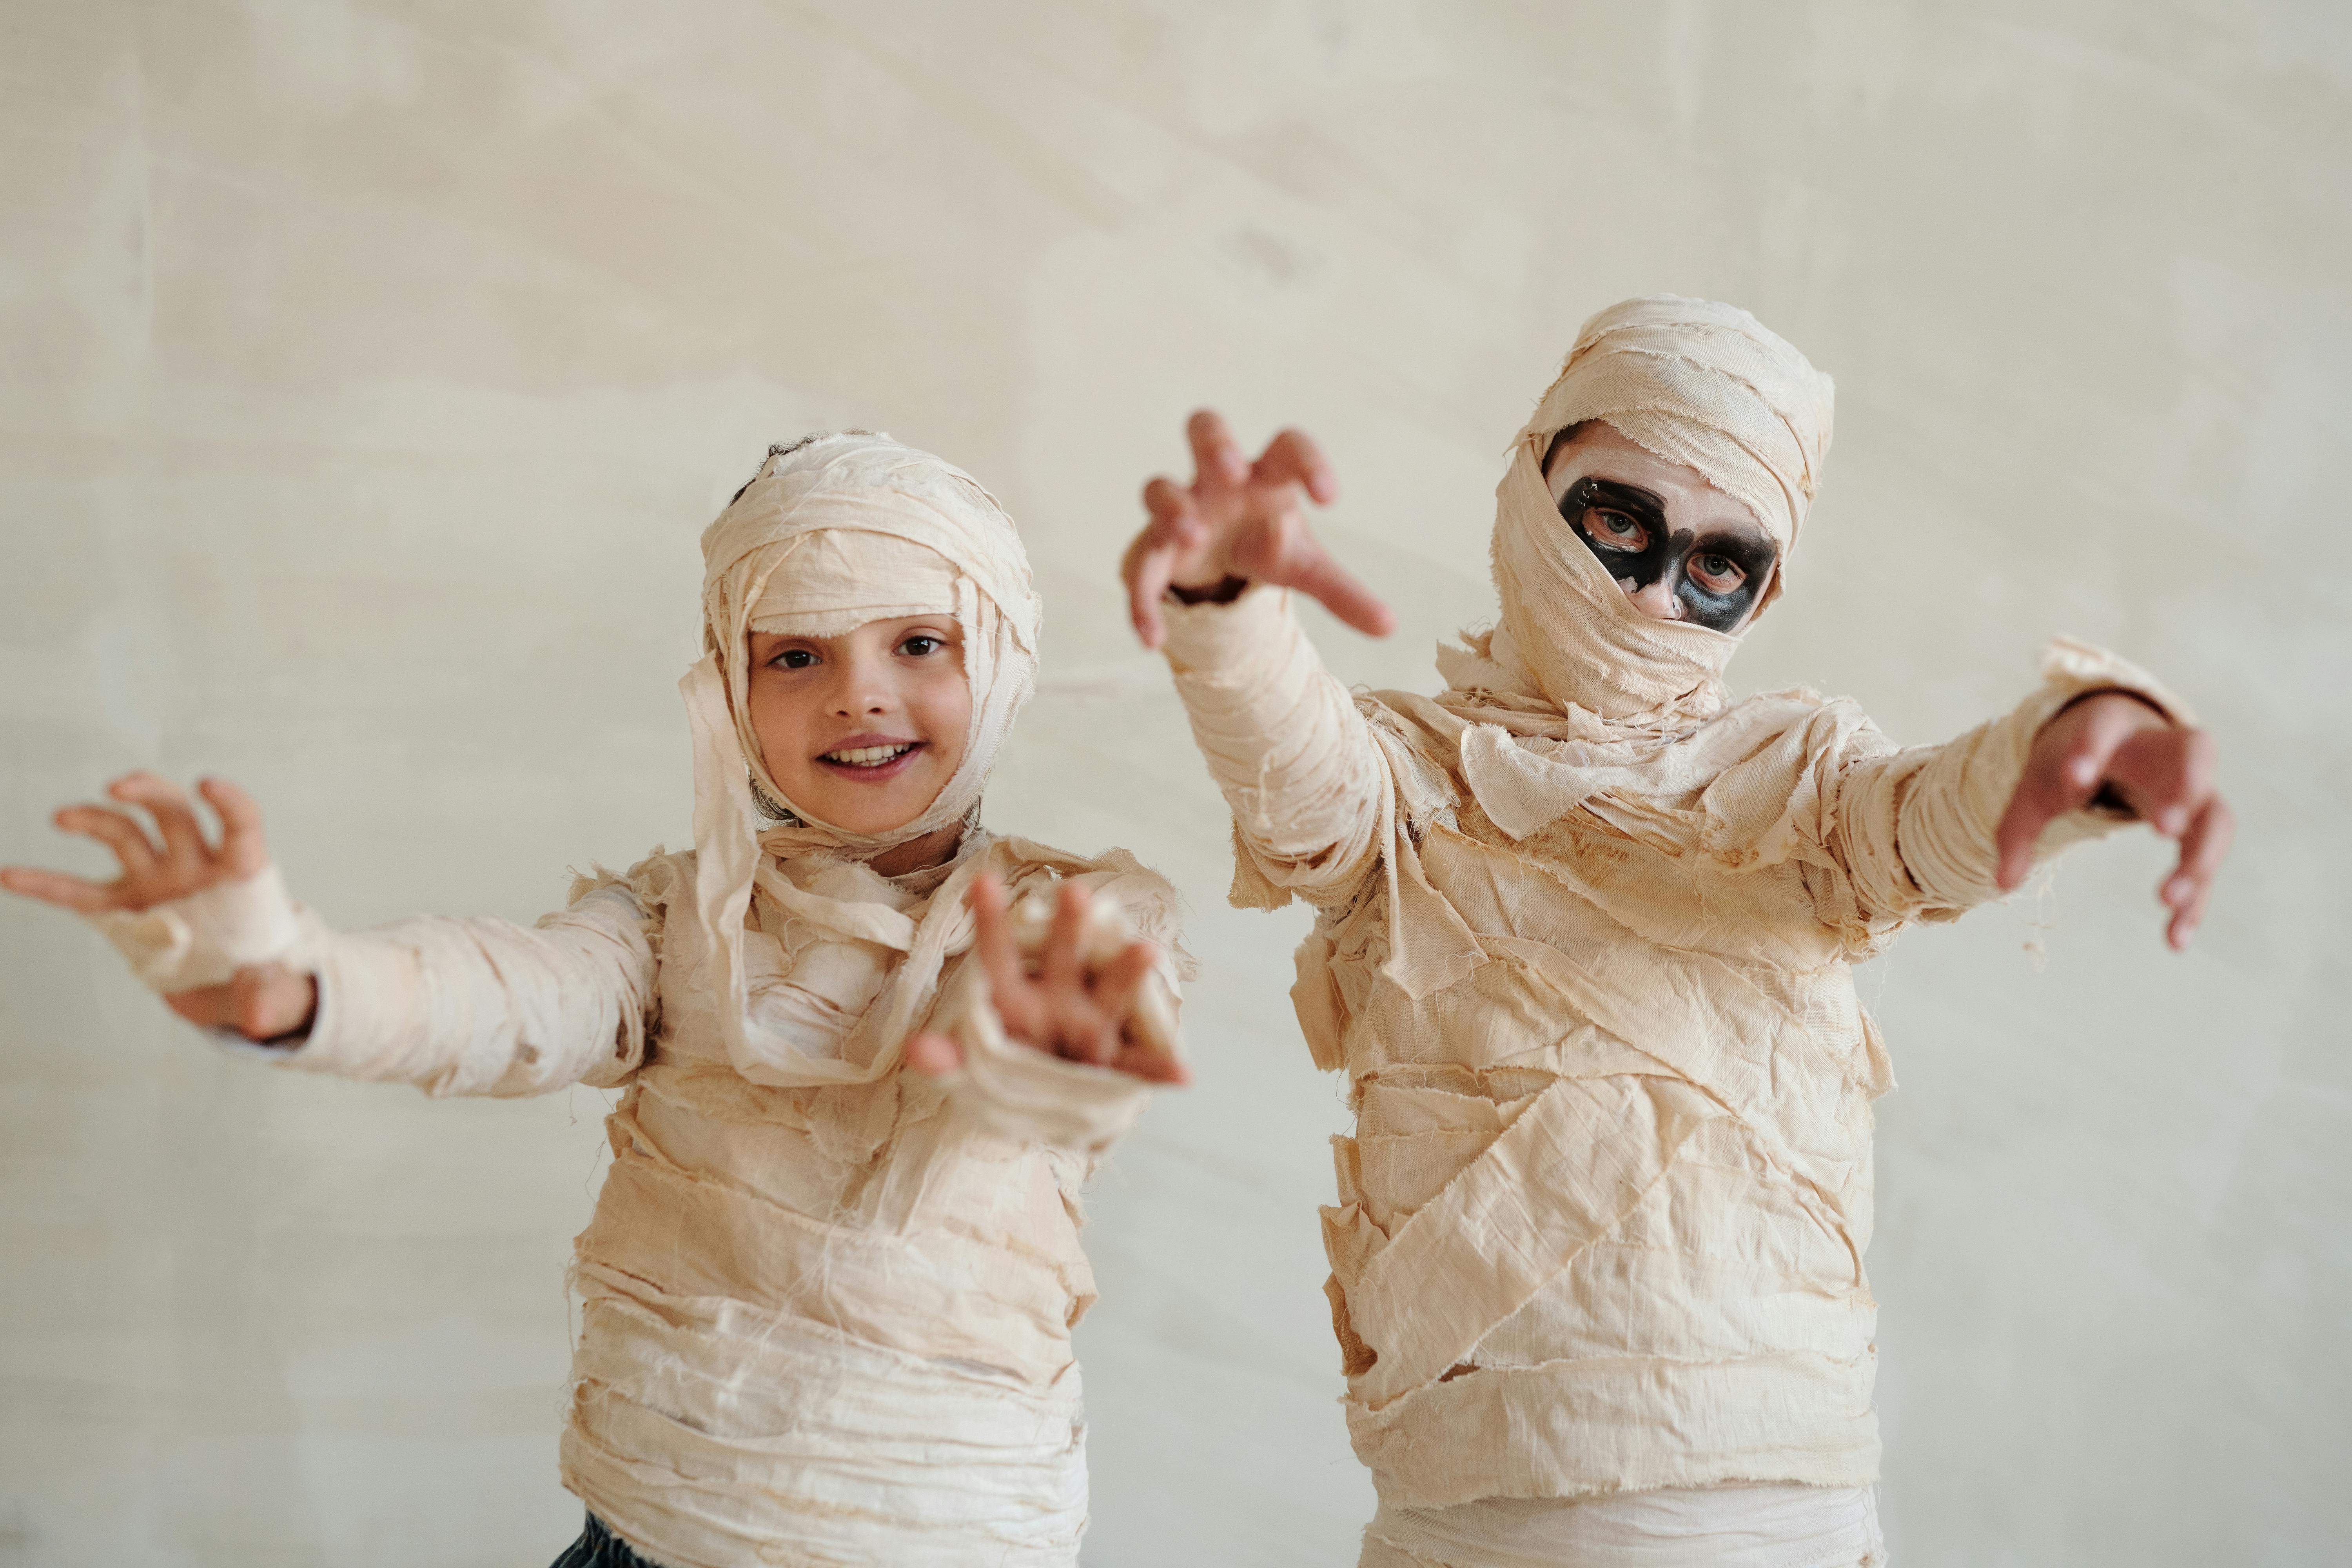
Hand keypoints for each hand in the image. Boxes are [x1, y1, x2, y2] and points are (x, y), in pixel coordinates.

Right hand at [1, 772, 316, 1040]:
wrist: (236, 988)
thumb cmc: (265, 975)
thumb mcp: (276, 990)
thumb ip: (269, 997)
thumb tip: (263, 1019)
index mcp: (240, 875)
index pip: (240, 825)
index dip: (229, 801)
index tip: (207, 784)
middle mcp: (195, 867)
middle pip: (173, 813)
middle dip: (148, 792)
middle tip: (118, 787)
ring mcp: (156, 882)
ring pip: (124, 835)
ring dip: (94, 820)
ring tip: (62, 818)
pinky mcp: (125, 908)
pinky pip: (80, 892)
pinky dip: (47, 884)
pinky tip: (11, 875)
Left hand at [906, 875, 1187, 1083]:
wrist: (1044, 1105)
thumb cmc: (1007, 1071)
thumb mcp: (972, 1070)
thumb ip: (948, 1060)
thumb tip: (917, 1051)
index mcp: (1015, 997)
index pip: (999, 954)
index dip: (990, 921)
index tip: (982, 881)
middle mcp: (1058, 999)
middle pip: (1062, 956)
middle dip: (1069, 926)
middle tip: (1073, 892)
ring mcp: (1092, 1027)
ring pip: (1110, 992)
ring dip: (1128, 970)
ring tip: (1146, 950)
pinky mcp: (1115, 1065)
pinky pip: (1142, 1067)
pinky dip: (1162, 1072)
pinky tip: (1183, 1075)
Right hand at [1122, 408, 1396, 649]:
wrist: (1216, 560)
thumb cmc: (1264, 542)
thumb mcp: (1304, 566)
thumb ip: (1343, 592)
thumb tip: (1390, 627)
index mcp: (1264, 476)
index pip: (1288, 446)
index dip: (1308, 462)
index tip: (1331, 498)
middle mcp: (1216, 480)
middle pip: (1206, 427)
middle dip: (1216, 443)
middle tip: (1231, 471)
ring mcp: (1179, 509)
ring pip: (1158, 487)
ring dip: (1173, 508)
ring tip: (1193, 535)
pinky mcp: (1151, 548)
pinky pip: (1139, 568)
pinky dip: (1141, 601)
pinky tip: (1152, 638)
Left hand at [1994, 692, 2231, 949]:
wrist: (2118, 738)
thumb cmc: (2073, 762)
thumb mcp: (2037, 784)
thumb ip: (2017, 829)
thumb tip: (2003, 882)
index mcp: (2113, 728)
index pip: (2103, 728)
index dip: (2089, 749)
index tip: (2076, 778)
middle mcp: (2165, 749)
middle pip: (2192, 754)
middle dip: (2181, 790)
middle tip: (2166, 829)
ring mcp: (2194, 788)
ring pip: (2215, 815)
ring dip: (2197, 858)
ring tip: (2166, 899)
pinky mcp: (2203, 826)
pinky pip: (2210, 861)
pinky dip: (2196, 900)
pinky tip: (2174, 939)